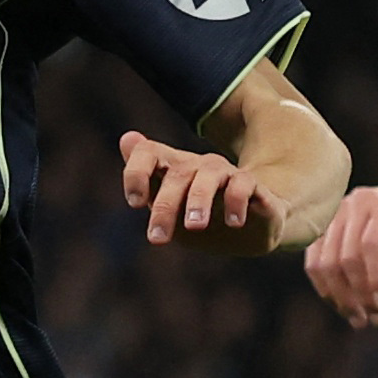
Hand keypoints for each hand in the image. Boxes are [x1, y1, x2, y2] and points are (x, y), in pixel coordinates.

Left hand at [118, 131, 283, 254]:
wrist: (251, 228)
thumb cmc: (204, 217)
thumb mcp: (171, 209)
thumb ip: (146, 182)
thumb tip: (125, 138)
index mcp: (173, 170)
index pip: (149, 153)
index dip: (137, 173)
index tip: (135, 204)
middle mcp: (198, 166)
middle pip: (178, 174)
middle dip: (165, 206)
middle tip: (156, 239)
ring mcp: (225, 174)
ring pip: (209, 176)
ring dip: (199, 200)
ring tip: (194, 226)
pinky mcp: (252, 186)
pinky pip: (243, 184)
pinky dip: (236, 202)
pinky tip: (233, 223)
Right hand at [304, 184, 377, 325]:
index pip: (373, 243)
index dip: (375, 278)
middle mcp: (357, 201)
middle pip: (347, 255)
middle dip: (359, 294)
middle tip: (375, 319)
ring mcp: (336, 213)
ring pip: (325, 262)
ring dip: (340, 297)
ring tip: (360, 320)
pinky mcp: (322, 229)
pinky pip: (313, 263)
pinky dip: (326, 290)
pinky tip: (344, 307)